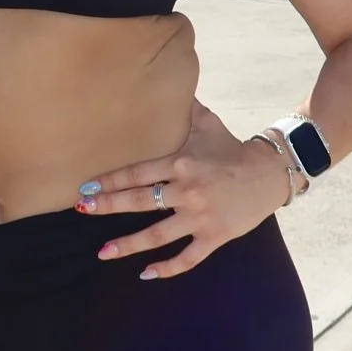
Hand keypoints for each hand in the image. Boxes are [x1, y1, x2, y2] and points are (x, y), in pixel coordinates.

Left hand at [76, 98, 294, 278]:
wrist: (269, 173)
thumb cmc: (232, 147)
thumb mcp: (207, 123)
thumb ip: (183, 107)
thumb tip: (168, 76)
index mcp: (182, 163)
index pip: (138, 173)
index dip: (110, 181)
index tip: (86, 187)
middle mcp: (188, 190)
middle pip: (141, 201)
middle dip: (108, 206)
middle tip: (82, 210)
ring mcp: (201, 217)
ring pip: (158, 235)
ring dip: (128, 245)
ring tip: (103, 252)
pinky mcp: (215, 237)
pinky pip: (187, 257)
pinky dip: (167, 268)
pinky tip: (146, 274)